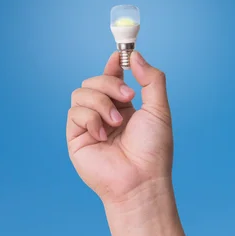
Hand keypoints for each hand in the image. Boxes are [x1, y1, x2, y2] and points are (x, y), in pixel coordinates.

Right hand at [66, 51, 172, 205]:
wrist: (141, 180)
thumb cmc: (153, 151)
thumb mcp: (159, 110)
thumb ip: (152, 80)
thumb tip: (136, 55)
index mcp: (123, 107)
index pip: (112, 78)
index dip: (113, 64)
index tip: (120, 55)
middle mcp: (104, 114)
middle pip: (93, 81)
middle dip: (110, 83)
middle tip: (128, 98)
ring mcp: (89, 125)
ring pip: (81, 93)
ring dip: (101, 102)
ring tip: (117, 123)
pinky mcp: (76, 137)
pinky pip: (74, 113)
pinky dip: (91, 119)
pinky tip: (103, 136)